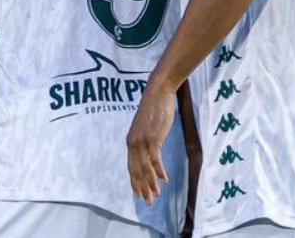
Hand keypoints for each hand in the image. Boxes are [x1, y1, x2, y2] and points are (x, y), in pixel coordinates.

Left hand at [127, 81, 176, 204]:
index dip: (135, 181)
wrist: (158, 92)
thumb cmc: (154, 107)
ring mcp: (143, 141)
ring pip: (145, 168)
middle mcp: (134, 143)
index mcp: (131, 141)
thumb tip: (151, 149)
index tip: (138, 194)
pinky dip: (159, 171)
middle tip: (148, 202)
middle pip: (137, 171)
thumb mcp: (147, 126)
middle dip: (143, 188)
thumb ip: (146, 139)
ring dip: (151, 184)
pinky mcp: (153, 138)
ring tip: (156, 196)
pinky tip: (164, 180)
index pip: (131, 166)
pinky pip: (155, 159)